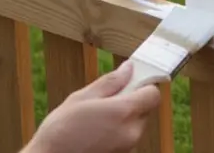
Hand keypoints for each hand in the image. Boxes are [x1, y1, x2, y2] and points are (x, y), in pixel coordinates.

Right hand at [24, 61, 162, 152]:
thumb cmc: (60, 131)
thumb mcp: (81, 98)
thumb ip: (110, 82)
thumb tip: (128, 68)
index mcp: (124, 112)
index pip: (153, 94)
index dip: (143, 86)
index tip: (130, 83)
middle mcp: (131, 132)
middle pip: (144, 110)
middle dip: (130, 103)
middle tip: (105, 103)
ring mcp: (128, 147)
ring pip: (134, 126)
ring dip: (123, 120)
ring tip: (95, 122)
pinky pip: (126, 139)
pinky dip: (117, 134)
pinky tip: (96, 134)